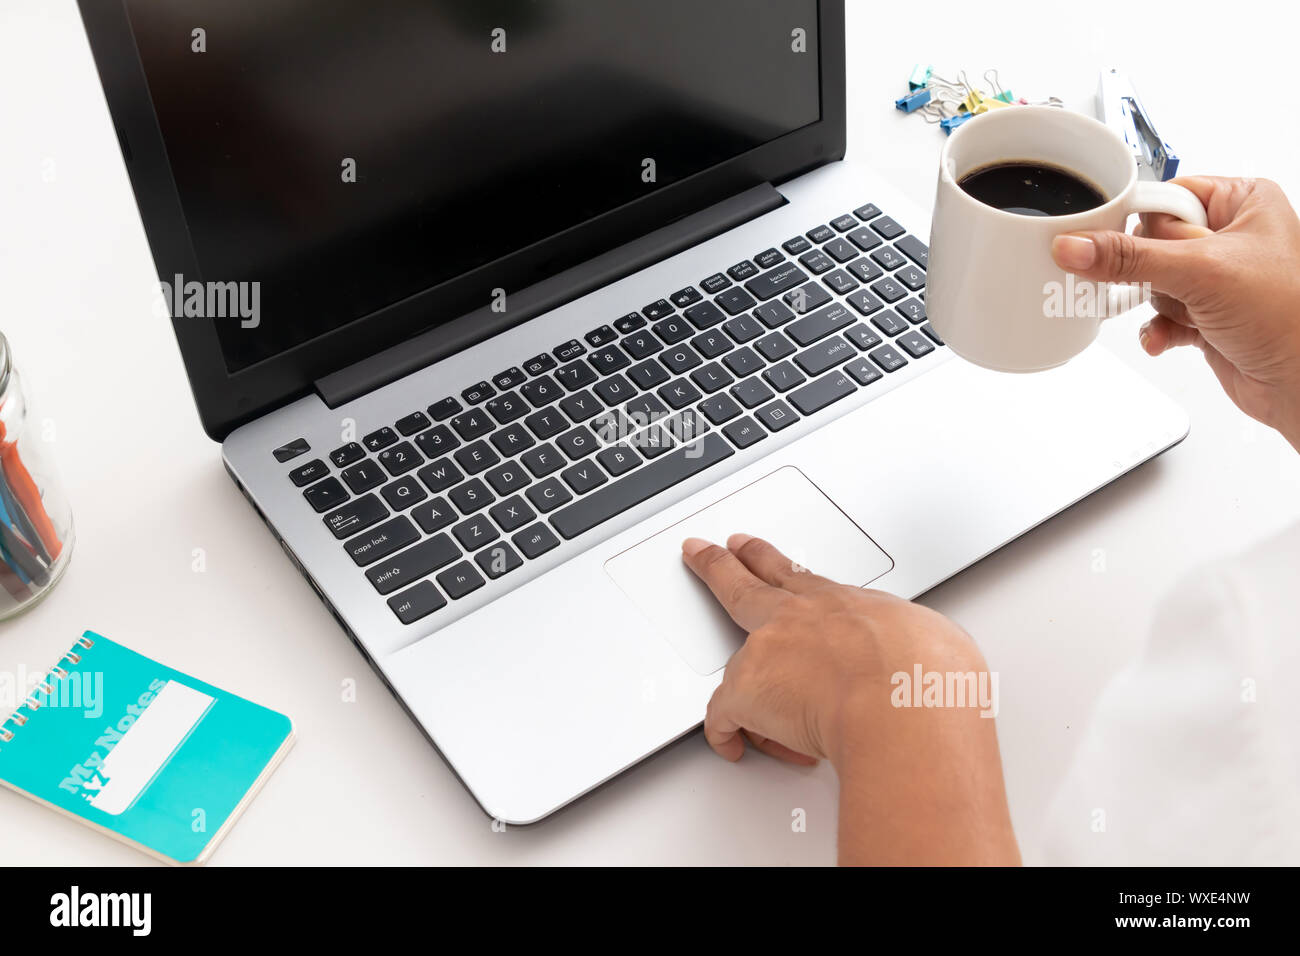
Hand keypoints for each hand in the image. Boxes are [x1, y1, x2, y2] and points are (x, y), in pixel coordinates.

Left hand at [681, 533, 1019, 864]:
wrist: (903, 703)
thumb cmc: (928, 677)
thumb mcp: (932, 642)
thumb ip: (911, 646)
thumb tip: (930, 664)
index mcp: (844, 606)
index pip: (800, 578)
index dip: (771, 562)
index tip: (754, 550)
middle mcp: (799, 618)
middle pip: (746, 582)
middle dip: (720, 565)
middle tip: (703, 551)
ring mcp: (767, 649)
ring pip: (733, 660)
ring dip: (735, 680)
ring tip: (737, 710)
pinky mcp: (746, 690)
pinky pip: (722, 714)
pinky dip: (727, 733)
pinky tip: (733, 746)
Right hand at [1051, 176, 1299, 451]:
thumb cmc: (1288, 316)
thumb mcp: (1200, 272)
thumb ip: (1130, 258)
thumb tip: (1075, 246)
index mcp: (1243, 201)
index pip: (1166, 196)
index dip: (1137, 220)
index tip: (1102, 238)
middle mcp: (1230, 235)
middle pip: (1151, 242)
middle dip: (1152, 273)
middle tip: (1161, 283)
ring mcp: (1217, 277)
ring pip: (1153, 281)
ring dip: (1162, 305)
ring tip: (1187, 314)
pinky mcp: (1206, 314)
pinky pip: (1161, 313)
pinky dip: (1160, 328)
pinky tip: (1169, 336)